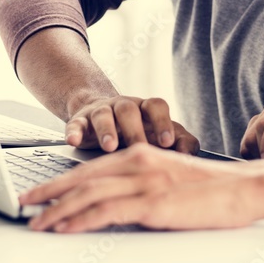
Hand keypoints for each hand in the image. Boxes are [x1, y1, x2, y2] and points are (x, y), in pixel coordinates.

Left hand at [22, 143, 263, 231]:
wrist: (247, 188)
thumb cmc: (215, 189)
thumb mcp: (172, 180)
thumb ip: (144, 185)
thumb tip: (118, 204)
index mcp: (142, 154)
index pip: (91, 167)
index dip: (62, 179)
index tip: (42, 190)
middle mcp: (138, 162)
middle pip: (82, 177)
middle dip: (49, 191)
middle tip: (25, 203)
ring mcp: (145, 182)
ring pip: (88, 193)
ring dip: (57, 209)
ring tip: (36, 222)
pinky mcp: (153, 203)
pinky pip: (106, 211)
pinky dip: (80, 220)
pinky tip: (65, 228)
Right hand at [65, 95, 199, 153]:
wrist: (100, 119)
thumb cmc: (139, 132)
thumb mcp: (160, 135)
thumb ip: (181, 142)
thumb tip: (190, 156)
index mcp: (145, 108)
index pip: (156, 106)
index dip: (163, 122)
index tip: (168, 142)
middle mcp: (124, 106)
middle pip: (129, 110)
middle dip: (134, 130)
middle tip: (139, 148)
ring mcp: (101, 111)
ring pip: (103, 114)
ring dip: (106, 130)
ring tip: (109, 147)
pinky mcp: (80, 121)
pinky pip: (76, 123)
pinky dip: (74, 131)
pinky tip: (73, 141)